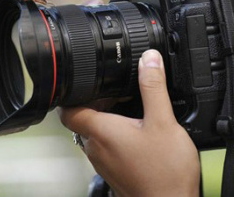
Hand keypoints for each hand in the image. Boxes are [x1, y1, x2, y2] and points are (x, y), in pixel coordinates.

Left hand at [58, 49, 199, 196]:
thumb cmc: (165, 173)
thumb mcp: (164, 121)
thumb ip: (154, 87)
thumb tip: (148, 59)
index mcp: (101, 132)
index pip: (68, 110)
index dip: (71, 92)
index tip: (85, 81)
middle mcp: (96, 148)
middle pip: (83, 118)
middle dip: (98, 100)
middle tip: (120, 90)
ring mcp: (104, 163)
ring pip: (96, 132)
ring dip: (109, 118)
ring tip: (133, 108)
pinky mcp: (115, 172)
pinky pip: (107, 146)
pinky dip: (117, 134)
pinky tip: (140, 131)